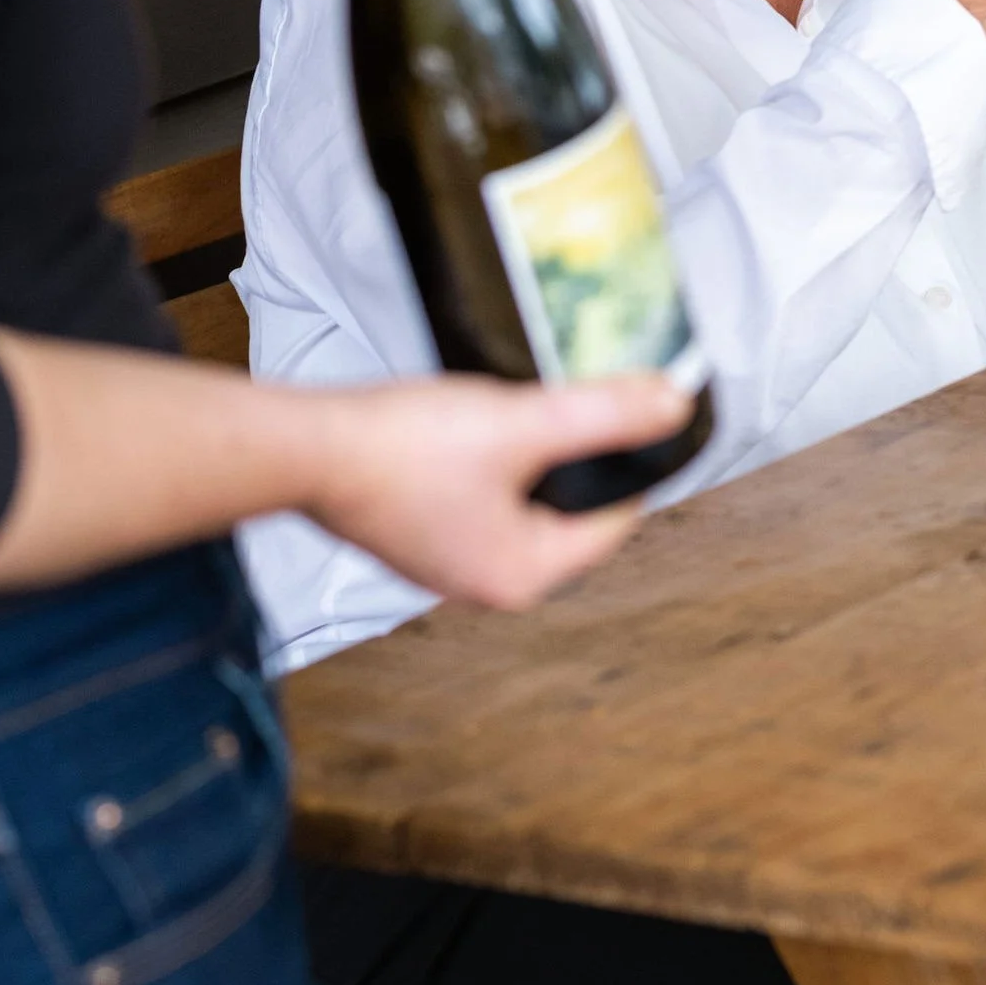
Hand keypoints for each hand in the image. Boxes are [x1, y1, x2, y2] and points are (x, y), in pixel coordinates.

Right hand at [310, 371, 692, 609]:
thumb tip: (675, 405)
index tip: (634, 410)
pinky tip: (483, 424)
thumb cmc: (404, 448)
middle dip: (581, 458)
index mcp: (523, 574)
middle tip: (579, 402)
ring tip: (528, 408)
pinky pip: (487, 499)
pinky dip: (496, 463)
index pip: (615, 520)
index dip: (631, 461)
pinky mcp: (422, 534)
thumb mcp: (521, 422)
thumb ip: (603, 415)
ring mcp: (450, 562)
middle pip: (572, 513)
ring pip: (528, 503)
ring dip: (537, 457)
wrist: (310, 448)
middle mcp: (489, 582)